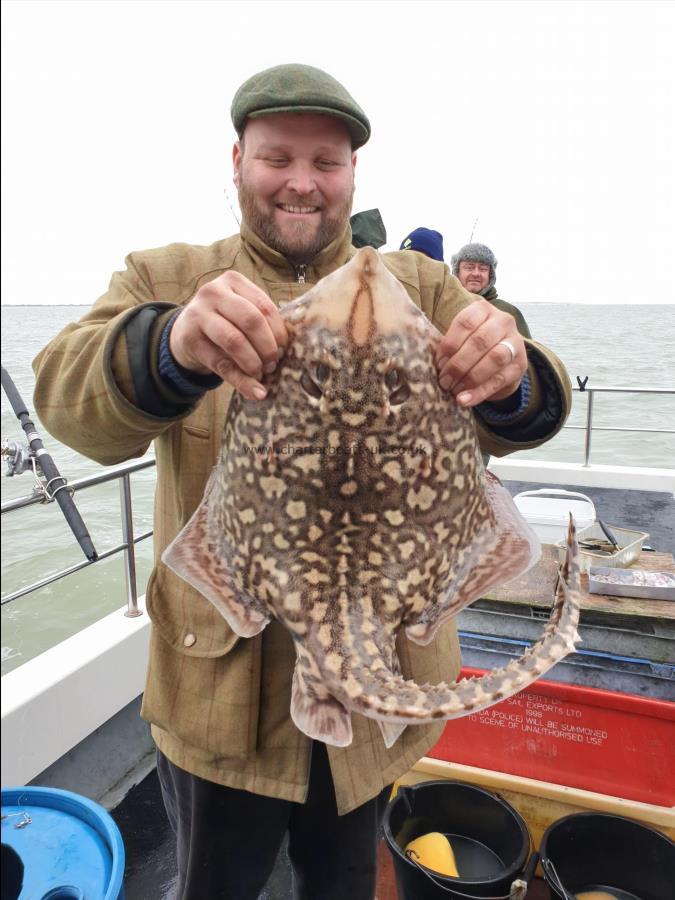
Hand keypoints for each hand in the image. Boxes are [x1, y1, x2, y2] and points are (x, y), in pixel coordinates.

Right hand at [170, 271, 287, 400]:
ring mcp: (198, 314)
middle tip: (273, 365)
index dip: (279, 333)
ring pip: (234, 340)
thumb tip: (286, 352)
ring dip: (253, 363)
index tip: (284, 351)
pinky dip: (241, 381)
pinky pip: (220, 363)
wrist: (184, 332)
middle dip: (268, 348)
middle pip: (251, 320)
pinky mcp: (190, 339)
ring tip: (261, 375)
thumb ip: (261, 323)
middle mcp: (213, 292)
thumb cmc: (223, 321)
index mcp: (233, 281)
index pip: (265, 307)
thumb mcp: (239, 312)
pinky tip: (255, 392)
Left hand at [435, 300, 526, 406]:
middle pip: (480, 341)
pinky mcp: (520, 365)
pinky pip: (499, 380)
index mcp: (483, 310)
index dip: (449, 344)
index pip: (465, 322)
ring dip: (470, 377)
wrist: (502, 361)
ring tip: (454, 390)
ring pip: (494, 358)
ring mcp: (515, 342)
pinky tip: (465, 400)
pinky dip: (479, 392)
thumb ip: (449, 344)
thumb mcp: (462, 338)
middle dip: (458, 364)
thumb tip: (431, 363)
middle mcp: (503, 321)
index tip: (438, 363)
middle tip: (444, 381)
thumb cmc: (473, 347)